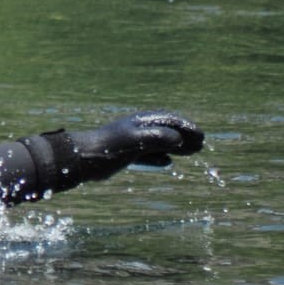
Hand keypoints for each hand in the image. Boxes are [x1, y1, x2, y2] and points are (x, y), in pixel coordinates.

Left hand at [68, 111, 204, 170]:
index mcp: (140, 123)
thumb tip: (179, 140)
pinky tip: (167, 163)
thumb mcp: (136, 142)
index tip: (201, 136)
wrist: (82, 158)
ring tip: (191, 152)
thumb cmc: (108, 148)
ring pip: (158, 142)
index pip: (168, 121)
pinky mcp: (124, 154)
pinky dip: (159, 157)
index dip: (186, 127)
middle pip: (166, 130)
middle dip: (184, 136)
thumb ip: (158, 139)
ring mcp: (130, 141)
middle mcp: (136, 129)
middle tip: (201, 145)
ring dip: (176, 147)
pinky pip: (147, 154)